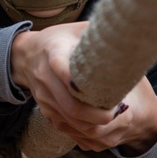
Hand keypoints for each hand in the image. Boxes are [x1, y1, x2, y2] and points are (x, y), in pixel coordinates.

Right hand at [11, 23, 156, 154]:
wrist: (26, 55)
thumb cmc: (59, 39)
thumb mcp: (77, 29)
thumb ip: (99, 34)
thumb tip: (130, 34)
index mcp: (53, 52)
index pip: (62, 68)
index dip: (81, 83)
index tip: (104, 90)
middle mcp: (44, 77)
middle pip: (70, 104)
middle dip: (95, 114)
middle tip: (117, 112)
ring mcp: (43, 96)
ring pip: (68, 119)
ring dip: (91, 124)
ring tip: (113, 119)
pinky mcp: (44, 108)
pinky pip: (64, 124)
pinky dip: (82, 128)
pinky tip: (99, 125)